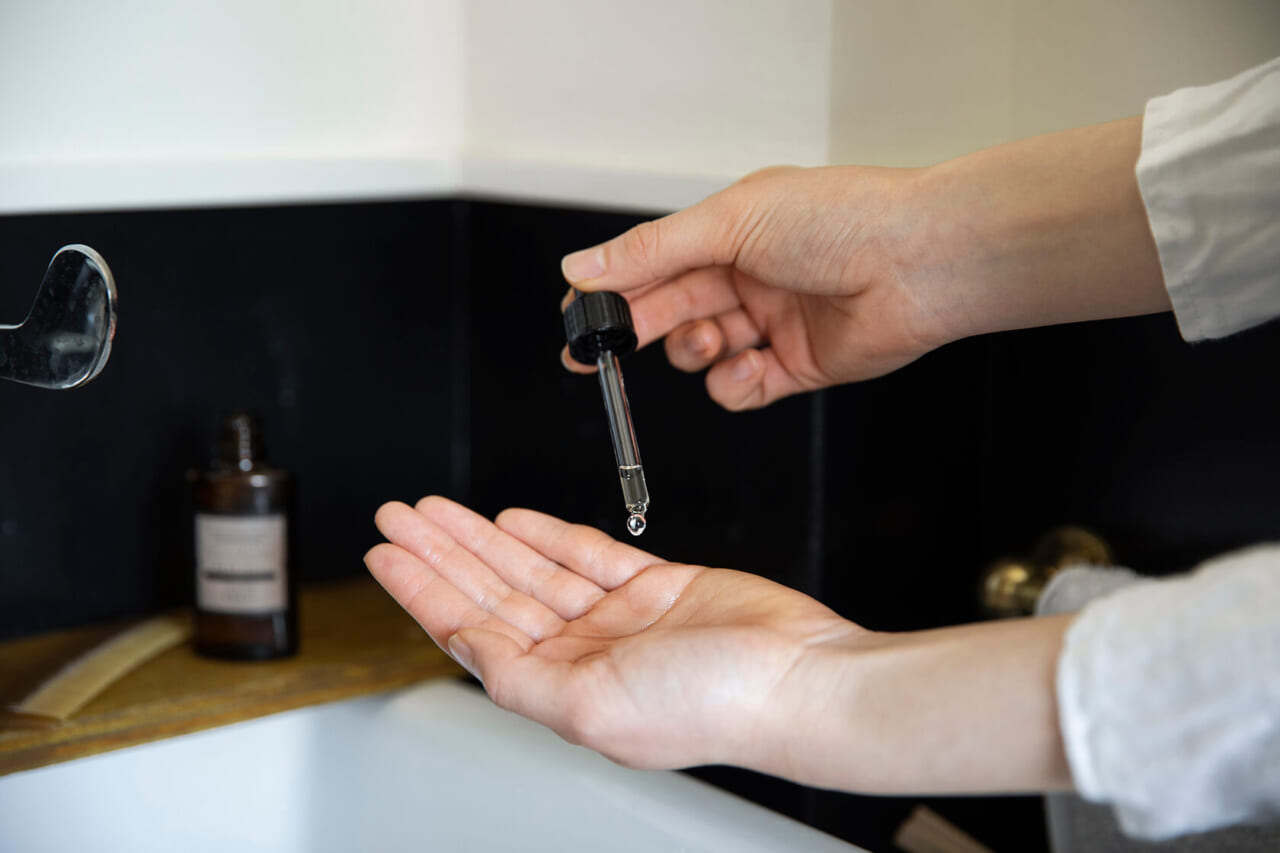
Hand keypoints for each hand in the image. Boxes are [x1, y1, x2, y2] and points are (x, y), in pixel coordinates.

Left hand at [365, 496, 858, 771]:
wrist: (798, 676)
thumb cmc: (714, 705)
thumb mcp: (589, 705)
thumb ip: (519, 677)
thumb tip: (464, 649)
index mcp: (561, 688)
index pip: (471, 630)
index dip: (423, 590)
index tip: (387, 557)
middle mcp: (583, 653)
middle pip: (493, 591)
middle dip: (441, 551)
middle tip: (398, 516)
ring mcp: (618, 618)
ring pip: (532, 566)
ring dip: (483, 535)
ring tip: (438, 508)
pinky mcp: (656, 586)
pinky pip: (587, 553)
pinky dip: (549, 532)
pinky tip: (513, 518)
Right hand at [561, 165, 938, 410]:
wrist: (920, 263)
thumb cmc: (840, 220)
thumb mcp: (730, 222)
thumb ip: (652, 251)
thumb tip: (581, 266)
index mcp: (730, 232)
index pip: (653, 265)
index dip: (611, 293)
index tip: (577, 320)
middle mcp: (748, 276)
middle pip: (669, 312)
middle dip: (635, 332)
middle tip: (600, 353)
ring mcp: (770, 324)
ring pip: (700, 354)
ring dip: (694, 352)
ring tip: (714, 339)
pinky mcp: (795, 368)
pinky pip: (741, 389)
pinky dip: (735, 384)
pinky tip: (750, 365)